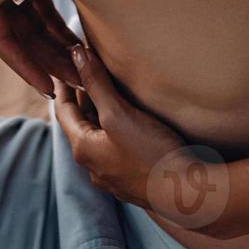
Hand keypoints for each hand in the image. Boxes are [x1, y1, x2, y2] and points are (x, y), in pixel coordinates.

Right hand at [0, 0, 82, 96]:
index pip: (3, 43)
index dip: (26, 69)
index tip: (50, 90)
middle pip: (28, 43)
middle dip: (55, 66)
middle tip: (82, 85)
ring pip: (40, 31)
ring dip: (62, 51)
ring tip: (87, 69)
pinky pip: (47, 13)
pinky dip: (62, 30)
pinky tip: (81, 45)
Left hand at [56, 44, 237, 235]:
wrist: (189, 194)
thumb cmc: (152, 154)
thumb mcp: (119, 113)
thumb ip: (96, 84)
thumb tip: (75, 54)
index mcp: (83, 148)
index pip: (63, 110)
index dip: (62, 85)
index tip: (59, 64)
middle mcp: (94, 165)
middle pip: (80, 123)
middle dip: (81, 97)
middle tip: (83, 71)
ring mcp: (113, 174)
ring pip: (99, 136)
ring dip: (98, 113)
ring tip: (104, 90)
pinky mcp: (133, 178)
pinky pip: (115, 146)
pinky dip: (114, 127)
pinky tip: (128, 121)